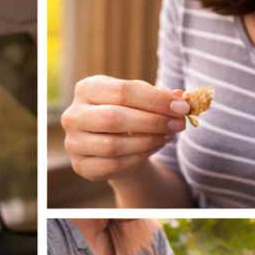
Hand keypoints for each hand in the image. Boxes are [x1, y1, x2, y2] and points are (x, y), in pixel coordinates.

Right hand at [62, 76, 189, 182]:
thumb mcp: (141, 99)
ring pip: (113, 145)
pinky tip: (153, 148)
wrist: (111, 143)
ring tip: (167, 136)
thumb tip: (181, 97)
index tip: (182, 107)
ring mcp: (73, 143)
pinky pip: (112, 165)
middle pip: (114, 118)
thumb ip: (159, 97)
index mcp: (86, 89)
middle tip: (178, 124)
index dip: (155, 99)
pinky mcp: (80, 166)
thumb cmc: (128, 114)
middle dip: (152, 122)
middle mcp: (73, 115)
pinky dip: (138, 158)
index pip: (123, 91)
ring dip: (147, 141)